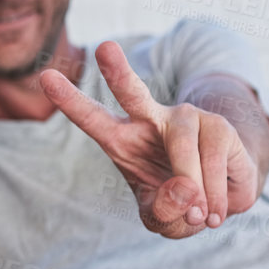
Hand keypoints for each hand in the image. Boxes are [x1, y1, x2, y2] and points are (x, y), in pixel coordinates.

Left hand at [39, 42, 257, 237]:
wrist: (222, 199)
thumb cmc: (179, 204)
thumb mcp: (162, 219)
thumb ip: (163, 212)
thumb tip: (184, 188)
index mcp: (122, 139)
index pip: (92, 118)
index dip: (69, 100)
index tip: (46, 77)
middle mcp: (151, 120)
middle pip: (133, 93)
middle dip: (119, 71)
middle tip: (105, 48)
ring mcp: (186, 118)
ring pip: (183, 150)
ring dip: (193, 192)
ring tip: (199, 218)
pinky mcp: (219, 126)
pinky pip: (212, 163)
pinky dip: (214, 197)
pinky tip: (214, 212)